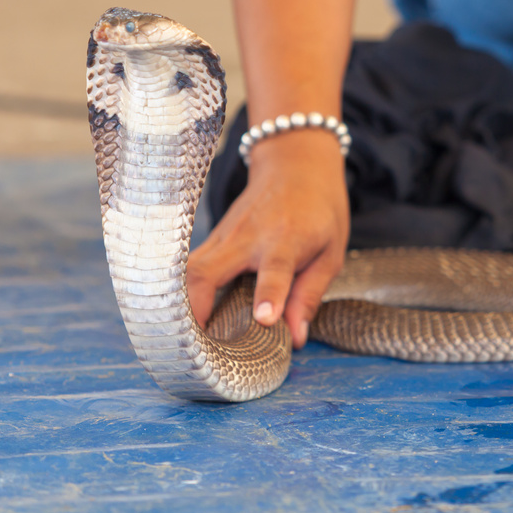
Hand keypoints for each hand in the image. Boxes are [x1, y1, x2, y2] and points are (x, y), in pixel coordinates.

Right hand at [186, 130, 349, 348]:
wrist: (295, 164)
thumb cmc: (319, 211)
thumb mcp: (331, 253)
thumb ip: (310, 296)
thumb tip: (295, 338)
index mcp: (287, 238)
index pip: (275, 268)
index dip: (269, 294)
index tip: (263, 318)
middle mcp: (247, 236)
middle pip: (207, 270)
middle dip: (196, 308)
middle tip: (196, 348)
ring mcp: (223, 235)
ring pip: (188, 270)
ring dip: (181, 305)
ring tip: (182, 342)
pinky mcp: (212, 238)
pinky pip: (189, 268)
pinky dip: (182, 294)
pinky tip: (181, 320)